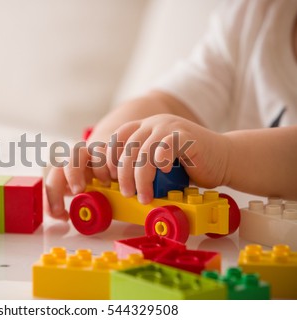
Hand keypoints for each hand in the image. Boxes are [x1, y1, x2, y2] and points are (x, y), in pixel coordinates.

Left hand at [107, 114, 230, 203]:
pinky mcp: (186, 136)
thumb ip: (142, 166)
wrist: (224, 159)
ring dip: (140, 178)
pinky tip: (165, 172)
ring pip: (144, 151)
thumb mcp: (158, 165)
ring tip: (144, 196)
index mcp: (145, 128)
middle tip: (127, 193)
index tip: (110, 179)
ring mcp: (170, 127)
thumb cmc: (190, 166)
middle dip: (124, 174)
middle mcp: (154, 124)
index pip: (117, 137)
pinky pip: (166, 147)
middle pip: (128, 147)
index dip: (109, 158)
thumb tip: (119, 185)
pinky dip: (161, 162)